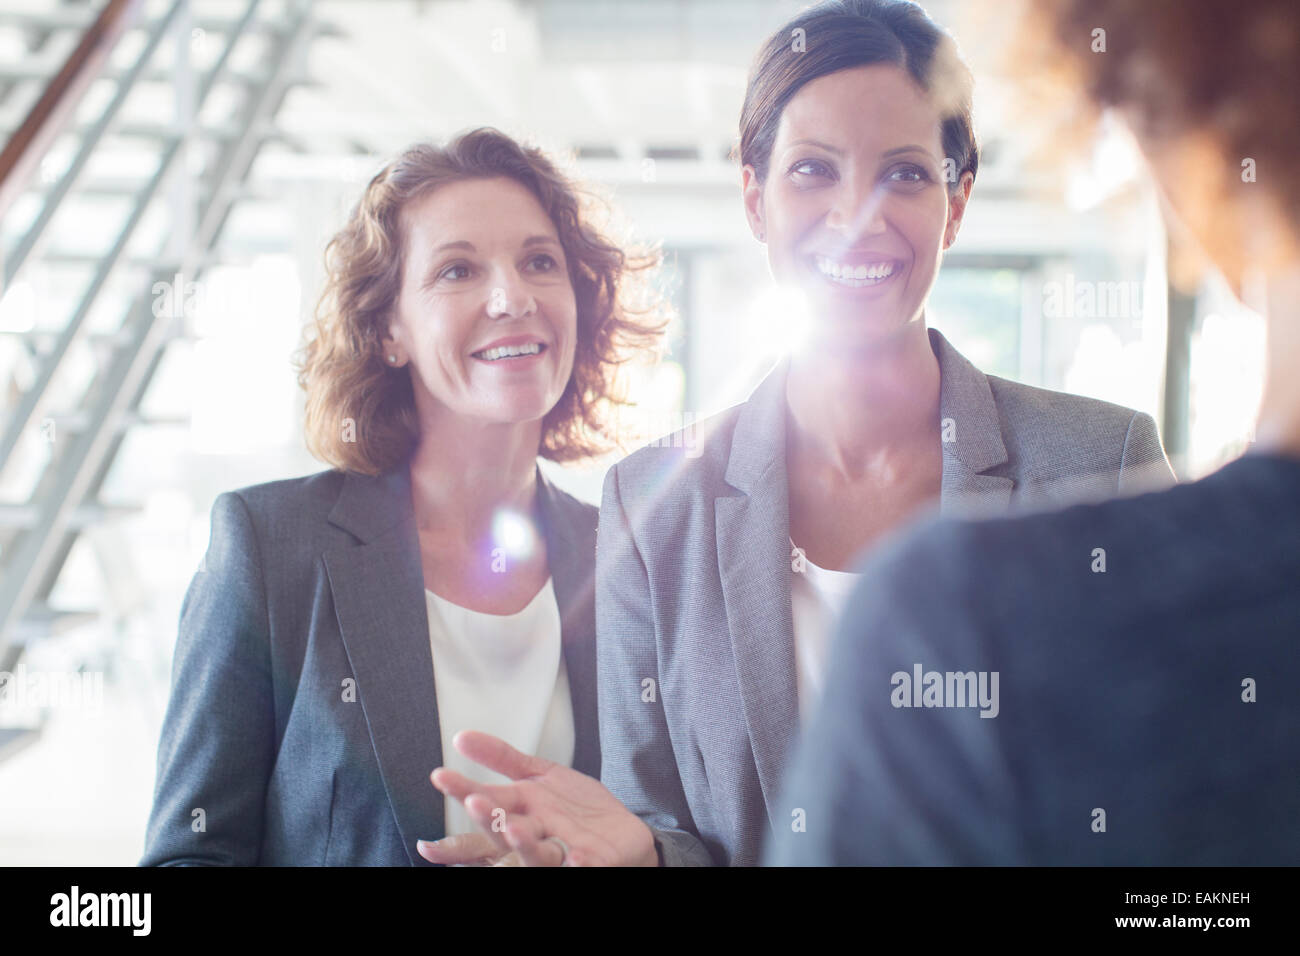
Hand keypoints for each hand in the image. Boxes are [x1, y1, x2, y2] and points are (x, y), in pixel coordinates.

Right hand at [428, 730, 658, 866]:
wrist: (621, 833)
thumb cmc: (575, 810)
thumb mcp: (538, 774)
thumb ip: (502, 758)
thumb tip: (461, 737)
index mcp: (519, 814)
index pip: (486, 803)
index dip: (462, 791)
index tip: (439, 776)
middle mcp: (535, 837)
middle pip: (505, 832)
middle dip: (490, 819)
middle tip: (473, 802)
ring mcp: (562, 853)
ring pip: (538, 854)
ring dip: (525, 844)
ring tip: (515, 828)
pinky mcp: (593, 863)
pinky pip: (584, 866)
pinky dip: (578, 863)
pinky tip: (576, 857)